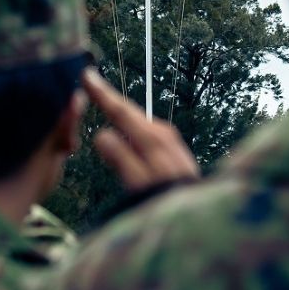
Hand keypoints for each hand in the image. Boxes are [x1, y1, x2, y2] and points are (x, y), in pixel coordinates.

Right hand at [83, 69, 200, 192]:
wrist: (201, 215)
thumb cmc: (166, 202)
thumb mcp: (140, 184)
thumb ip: (121, 159)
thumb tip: (101, 135)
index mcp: (153, 139)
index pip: (122, 111)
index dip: (102, 94)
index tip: (87, 75)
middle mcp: (164, 134)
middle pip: (131, 113)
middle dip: (110, 99)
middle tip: (91, 83)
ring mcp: (172, 142)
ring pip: (140, 122)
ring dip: (122, 113)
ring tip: (104, 102)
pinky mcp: (176, 152)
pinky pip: (148, 132)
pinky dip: (133, 127)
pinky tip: (127, 133)